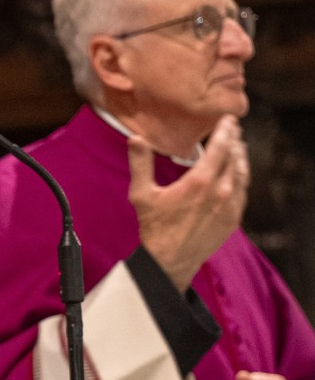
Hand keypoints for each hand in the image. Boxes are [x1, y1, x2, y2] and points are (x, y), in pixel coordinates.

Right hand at [128, 114, 248, 290]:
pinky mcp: (234, 218)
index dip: (226, 131)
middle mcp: (221, 191)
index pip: (220, 148)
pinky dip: (242, 176)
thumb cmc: (154, 226)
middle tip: (233, 127)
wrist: (171, 261)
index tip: (229, 119)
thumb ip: (141, 164)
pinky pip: (243, 191)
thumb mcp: (141, 194)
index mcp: (199, 182)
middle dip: (234, 140)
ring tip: (238, 145)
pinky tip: (237, 172)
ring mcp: (230, 206)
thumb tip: (136, 138)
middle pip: (234, 158)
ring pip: (242, 173)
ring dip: (240, 157)